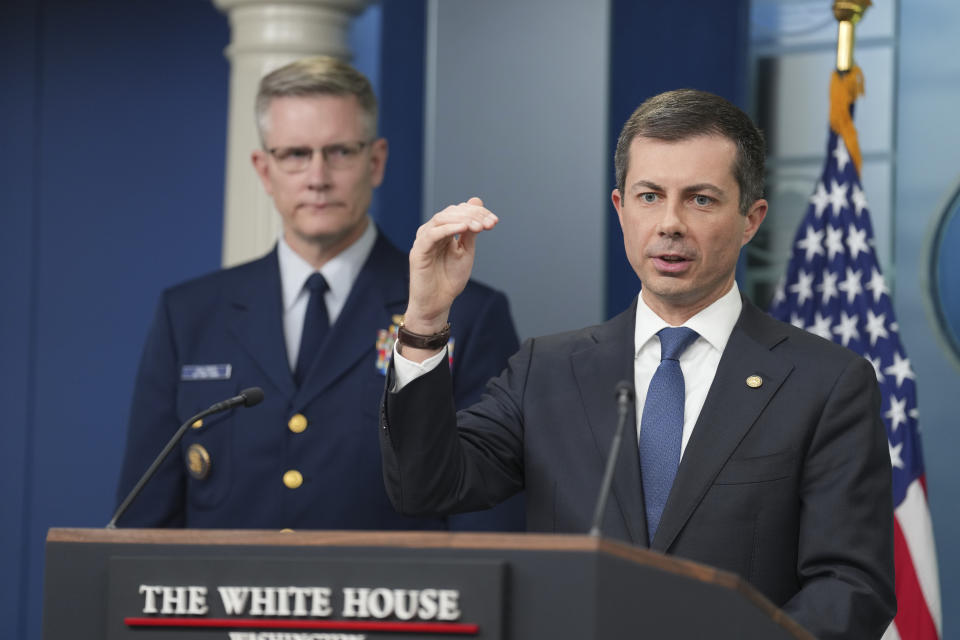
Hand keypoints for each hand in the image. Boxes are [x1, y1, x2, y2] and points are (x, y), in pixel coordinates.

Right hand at [404, 197, 498, 334]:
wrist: (438, 304)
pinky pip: (432, 234)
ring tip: (479, 226)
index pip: (459, 211)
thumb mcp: (466, 251)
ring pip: (441, 219)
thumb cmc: (449, 279)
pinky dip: (448, 229)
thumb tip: (477, 201)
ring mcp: (423, 240)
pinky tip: (464, 229)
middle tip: (490, 223)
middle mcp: (431, 232)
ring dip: (463, 220)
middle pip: (451, 212)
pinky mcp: (419, 251)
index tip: (494, 221)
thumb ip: (471, 229)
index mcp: (443, 231)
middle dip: (473, 215)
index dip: (478, 213)